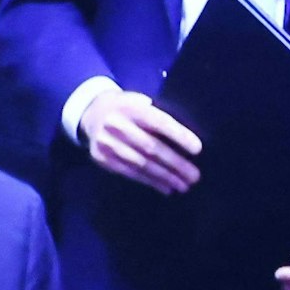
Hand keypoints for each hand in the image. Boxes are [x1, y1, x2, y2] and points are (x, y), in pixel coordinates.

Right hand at [79, 89, 202, 194]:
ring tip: (184, 185)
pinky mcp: (102, 159)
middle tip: (195, 176)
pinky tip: (166, 187)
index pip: (158, 121)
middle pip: (150, 147)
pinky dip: (151, 182)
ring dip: (165, 177)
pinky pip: (130, 173)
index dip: (178, 135)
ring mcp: (107, 143)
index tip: (198, 149)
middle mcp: (117, 124)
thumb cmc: (127, 108)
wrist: (92, 113)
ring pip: (141, 163)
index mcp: (130, 107)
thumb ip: (157, 115)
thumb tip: (187, 139)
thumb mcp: (140, 102)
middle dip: (175, 163)